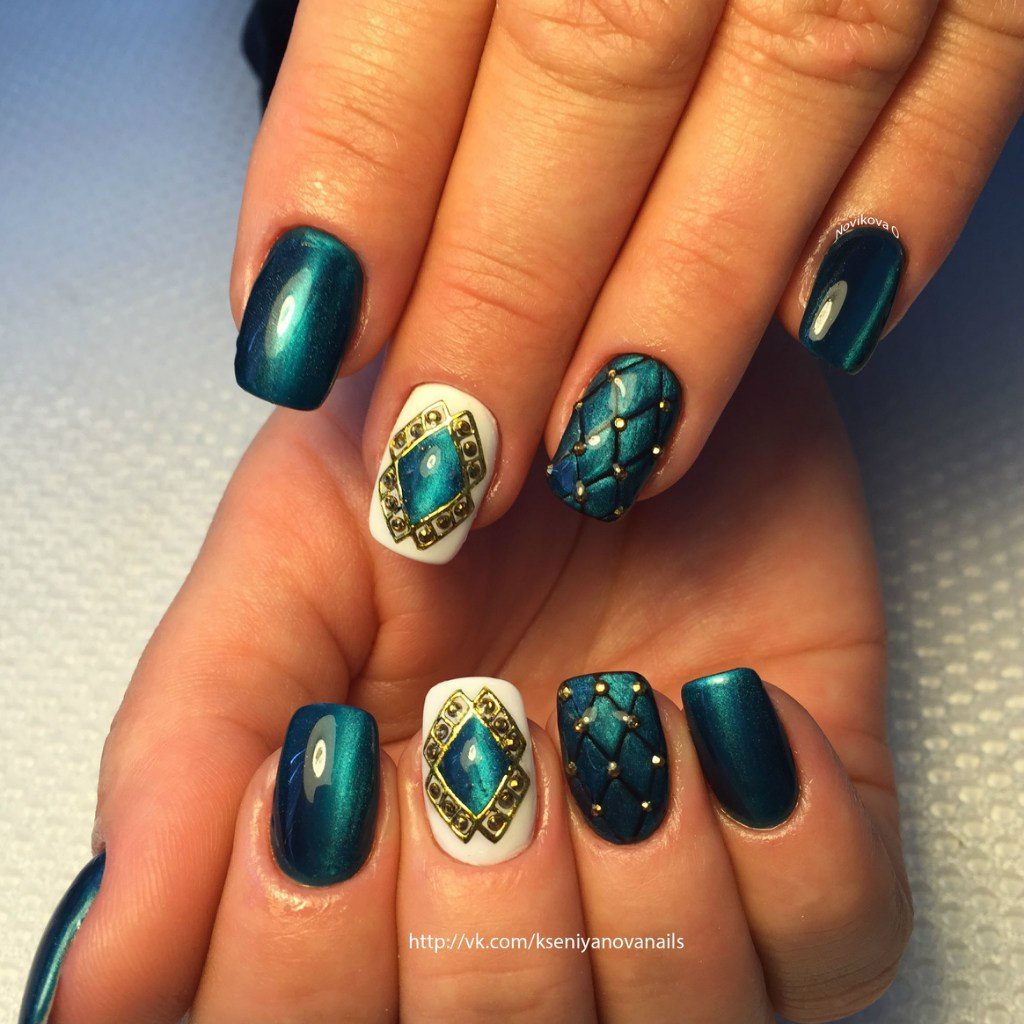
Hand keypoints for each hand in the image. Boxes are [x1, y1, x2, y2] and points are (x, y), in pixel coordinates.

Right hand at [39, 334, 910, 1022]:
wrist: (618, 363)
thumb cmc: (457, 442)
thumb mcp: (293, 553)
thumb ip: (192, 739)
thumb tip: (95, 973)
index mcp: (369, 869)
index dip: (297, 961)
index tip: (329, 777)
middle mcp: (520, 909)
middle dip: (473, 925)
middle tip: (474, 731)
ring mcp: (676, 885)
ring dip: (629, 876)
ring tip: (605, 701)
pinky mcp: (812, 837)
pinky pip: (835, 936)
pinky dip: (786, 838)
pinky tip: (723, 703)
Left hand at [230, 0, 1023, 561]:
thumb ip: (400, 12)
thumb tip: (322, 209)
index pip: (413, 2)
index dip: (353, 187)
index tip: (301, 341)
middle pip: (591, 66)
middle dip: (509, 296)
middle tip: (446, 458)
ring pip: (792, 80)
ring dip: (692, 301)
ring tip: (611, 456)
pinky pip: (978, 63)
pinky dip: (904, 200)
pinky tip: (825, 327)